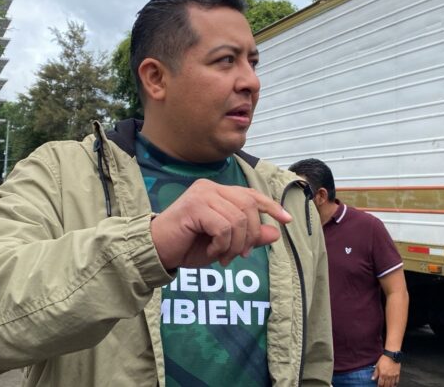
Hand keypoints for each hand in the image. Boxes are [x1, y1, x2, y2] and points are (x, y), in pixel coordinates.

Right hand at [150, 179, 288, 268]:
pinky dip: (222, 245)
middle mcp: (210, 187)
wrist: (157, 251)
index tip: (287, 220)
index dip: (271, 206)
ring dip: (235, 245)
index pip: (251, 194)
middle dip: (250, 235)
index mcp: (218, 191)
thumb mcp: (225, 244)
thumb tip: (275, 232)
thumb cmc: (188, 246)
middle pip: (249, 206)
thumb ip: (248, 236)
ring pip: (238, 219)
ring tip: (222, 257)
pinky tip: (212, 252)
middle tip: (239, 255)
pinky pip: (224, 227)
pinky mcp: (195, 206)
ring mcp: (202, 194)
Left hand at [372, 354, 400, 386]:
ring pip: (391, 384)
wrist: (392, 355)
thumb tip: (372, 378)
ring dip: (389, 386)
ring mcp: (393, 376)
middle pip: (386, 385)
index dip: (379, 386)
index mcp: (382, 374)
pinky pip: (397, 381)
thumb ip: (375, 373)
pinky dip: (395, 384)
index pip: (380, 383)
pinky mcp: (397, 374)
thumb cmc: (384, 359)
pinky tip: (394, 385)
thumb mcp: (377, 365)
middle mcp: (388, 376)